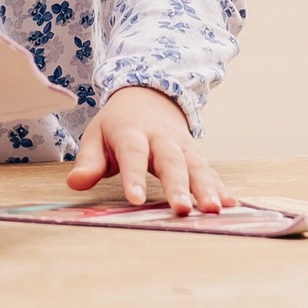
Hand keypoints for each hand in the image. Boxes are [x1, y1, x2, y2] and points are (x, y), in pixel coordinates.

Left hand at [66, 86, 228, 214]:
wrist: (148, 96)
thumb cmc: (117, 125)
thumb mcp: (96, 136)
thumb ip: (89, 161)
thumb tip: (76, 183)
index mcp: (132, 131)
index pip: (133, 153)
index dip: (134, 177)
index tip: (135, 199)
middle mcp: (161, 137)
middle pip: (171, 161)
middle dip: (178, 186)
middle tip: (182, 210)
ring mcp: (182, 145)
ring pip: (196, 166)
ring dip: (206, 188)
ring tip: (214, 210)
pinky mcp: (195, 154)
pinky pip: (210, 170)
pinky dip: (221, 186)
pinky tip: (231, 203)